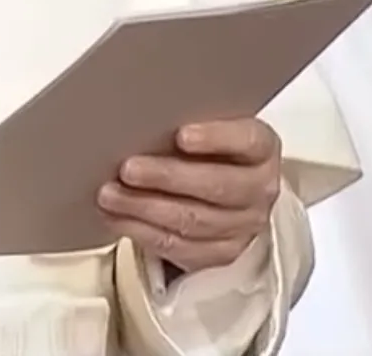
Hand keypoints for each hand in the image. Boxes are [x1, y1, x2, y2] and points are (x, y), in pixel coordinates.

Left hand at [97, 118, 281, 274]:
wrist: (229, 189)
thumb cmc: (211, 148)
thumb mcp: (211, 127)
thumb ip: (188, 120)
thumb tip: (140, 117)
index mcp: (262, 149)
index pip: (247, 141)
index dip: (216, 138)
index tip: (181, 134)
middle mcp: (259, 190)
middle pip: (216, 186)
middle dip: (167, 177)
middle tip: (128, 168)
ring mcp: (243, 226)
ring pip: (192, 221)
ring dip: (144, 208)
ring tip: (110, 194)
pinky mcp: (221, 253)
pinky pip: (178, 248)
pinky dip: (141, 232)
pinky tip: (116, 217)